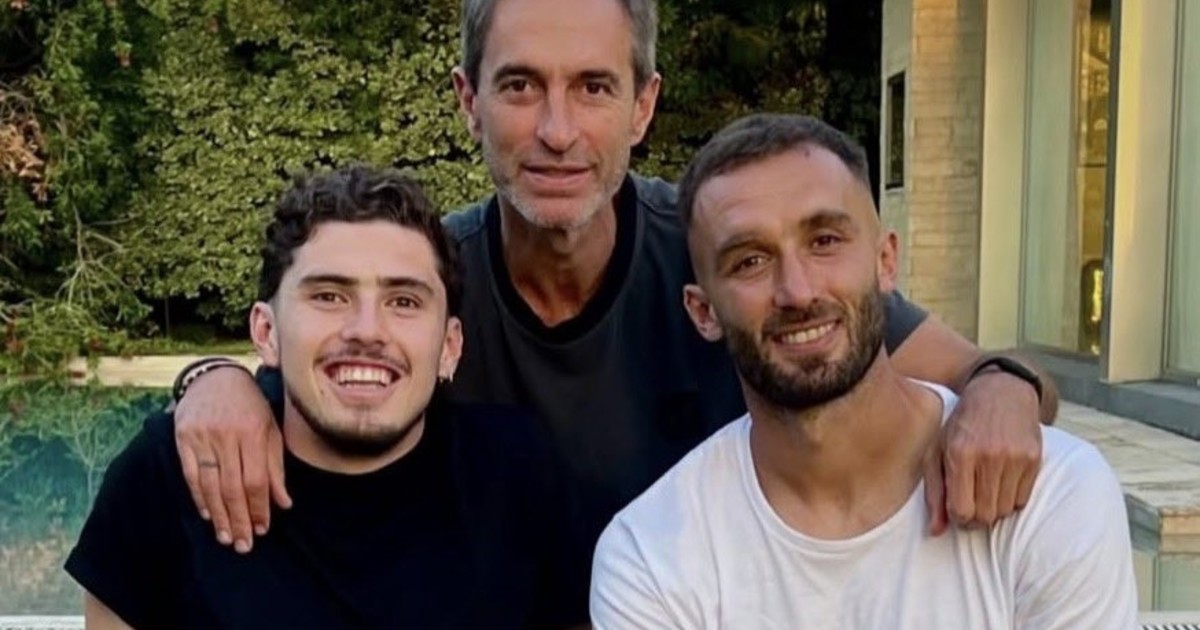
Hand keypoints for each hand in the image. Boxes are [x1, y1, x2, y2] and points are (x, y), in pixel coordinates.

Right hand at [174, 366, 290, 552]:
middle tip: (243, 545)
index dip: (259, 507)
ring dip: (219, 515)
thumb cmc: (250, 407)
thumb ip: (275, 467)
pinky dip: (200, 497)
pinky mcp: (183, 438)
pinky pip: (191, 475)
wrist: (215, 378)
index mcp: (253, 432)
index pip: (256, 479)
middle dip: (239, 519)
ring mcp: (203, 437)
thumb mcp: (270, 430)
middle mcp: (227, 435)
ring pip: (211, 485)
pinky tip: (208, 515)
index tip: (262, 529)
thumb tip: (284, 503)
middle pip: (233, 487)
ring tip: (227, 537)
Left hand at [922, 371, 1041, 534]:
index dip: (958, 518)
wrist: (1001, 392)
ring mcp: (1015, 457)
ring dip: (994, 509)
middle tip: (972, 505)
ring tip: (985, 492)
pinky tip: (1002, 482)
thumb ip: (934, 492)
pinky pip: (1023, 500)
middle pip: (986, 515)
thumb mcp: (937, 450)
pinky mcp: (1035, 459)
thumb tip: (936, 532)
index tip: (957, 510)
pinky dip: (1011, 499)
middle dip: (976, 518)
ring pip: (1006, 511)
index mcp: (960, 453)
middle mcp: (989, 456)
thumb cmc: (962, 424)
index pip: (962, 509)